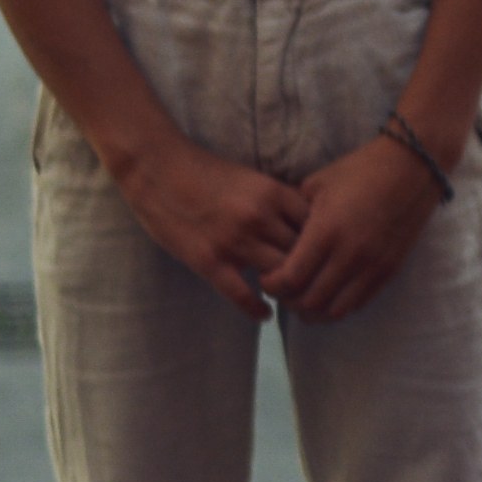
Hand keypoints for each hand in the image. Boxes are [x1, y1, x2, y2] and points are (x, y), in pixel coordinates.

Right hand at [107, 134, 308, 311]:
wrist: (157, 168)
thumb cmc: (204, 172)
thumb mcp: (250, 178)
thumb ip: (276, 200)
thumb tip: (304, 223)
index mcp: (272, 192)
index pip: (315, 225)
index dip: (323, 242)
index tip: (324, 254)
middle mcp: (259, 217)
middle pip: (303, 253)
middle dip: (311, 269)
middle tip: (315, 284)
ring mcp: (234, 241)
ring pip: (279, 275)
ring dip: (287, 289)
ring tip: (291, 299)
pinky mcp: (209, 261)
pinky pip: (242, 294)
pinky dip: (256, 308)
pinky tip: (264, 314)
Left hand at [264, 132, 445, 322]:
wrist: (412, 166)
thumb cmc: (360, 170)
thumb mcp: (317, 185)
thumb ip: (293, 214)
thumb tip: (274, 235)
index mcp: (326, 231)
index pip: (290, 279)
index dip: (272, 285)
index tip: (267, 277)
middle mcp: (349, 254)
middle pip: (309, 300)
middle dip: (289, 300)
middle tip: (283, 289)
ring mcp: (372, 266)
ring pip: (334, 310)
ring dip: (314, 309)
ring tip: (305, 295)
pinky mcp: (390, 270)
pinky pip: (358, 303)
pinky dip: (339, 304)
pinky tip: (330, 291)